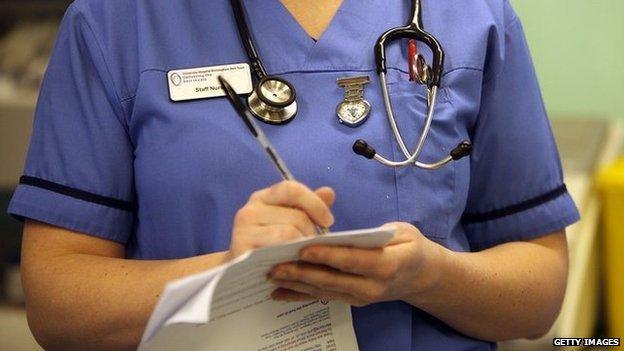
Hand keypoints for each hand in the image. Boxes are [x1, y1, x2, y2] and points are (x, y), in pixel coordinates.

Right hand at [228, 181, 334, 258]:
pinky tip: (293, 265)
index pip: (292, 189)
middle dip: (312, 233)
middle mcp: (250, 210)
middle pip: (297, 216)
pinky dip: (291, 259)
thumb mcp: (290, 223)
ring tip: (303, 257)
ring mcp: (243, 230)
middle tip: (313, 248)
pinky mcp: (242, 250)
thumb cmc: (271, 247)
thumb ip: (309, 208)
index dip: (315, 204)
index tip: (328, 221)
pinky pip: (278, 250)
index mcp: (263, 198)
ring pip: (289, 233)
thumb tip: (328, 192)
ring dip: (303, 248)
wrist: (241, 275)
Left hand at [269, 222, 442, 305]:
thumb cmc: (410, 247)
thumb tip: (345, 234)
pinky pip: (324, 297)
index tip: (303, 249)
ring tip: (272, 276)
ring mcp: (362, 297)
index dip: (327, 256)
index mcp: (388, 264)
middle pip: (333, 280)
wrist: (423, 277)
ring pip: (325, 291)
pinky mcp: (353, 301)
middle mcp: (374, 286)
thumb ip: (375, 233)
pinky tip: (280, 293)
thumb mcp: (402, 232)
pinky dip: (301, 295)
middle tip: (276, 266)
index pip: (353, 260)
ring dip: (296, 285)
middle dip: (302, 273)